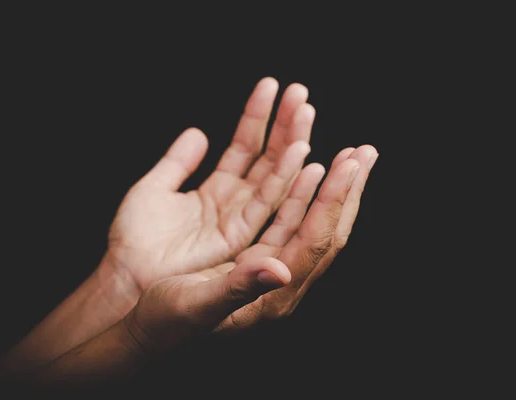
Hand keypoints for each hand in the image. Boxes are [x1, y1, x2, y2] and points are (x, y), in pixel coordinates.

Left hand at [108, 78, 314, 290]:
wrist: (126, 276)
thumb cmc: (134, 240)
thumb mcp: (153, 189)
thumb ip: (178, 162)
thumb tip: (197, 131)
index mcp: (216, 191)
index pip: (244, 146)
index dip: (257, 116)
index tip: (271, 86)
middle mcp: (234, 203)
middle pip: (267, 158)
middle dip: (283, 124)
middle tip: (300, 91)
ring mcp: (240, 219)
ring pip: (274, 175)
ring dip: (291, 143)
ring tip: (305, 110)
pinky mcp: (240, 237)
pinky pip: (268, 202)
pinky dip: (286, 177)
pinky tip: (301, 152)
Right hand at [124, 146, 377, 351]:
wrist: (151, 328)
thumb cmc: (168, 323)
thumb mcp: (197, 307)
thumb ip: (239, 289)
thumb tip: (280, 270)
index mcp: (274, 295)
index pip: (314, 241)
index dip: (331, 201)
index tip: (348, 163)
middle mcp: (279, 277)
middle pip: (324, 226)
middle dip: (345, 187)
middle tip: (364, 151)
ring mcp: (270, 261)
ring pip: (305, 214)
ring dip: (327, 182)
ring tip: (346, 150)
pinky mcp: (253, 248)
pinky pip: (282, 210)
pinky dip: (295, 183)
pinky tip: (305, 163)